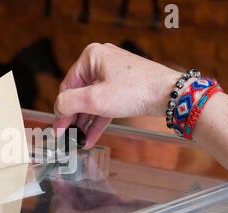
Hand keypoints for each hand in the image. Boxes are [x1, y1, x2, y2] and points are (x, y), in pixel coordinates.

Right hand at [54, 43, 180, 147]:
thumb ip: (69, 104)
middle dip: (74, 118)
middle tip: (67, 137)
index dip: (62, 110)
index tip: (58, 129)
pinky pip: (105, 104)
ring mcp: (113, 74)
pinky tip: (90, 137)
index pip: (67, 86)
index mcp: (91, 57)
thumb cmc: (135, 91)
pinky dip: (98, 119)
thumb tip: (57, 109)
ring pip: (92, 101)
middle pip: (79, 94)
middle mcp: (101, 62)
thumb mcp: (95, 99)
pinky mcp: (123, 86)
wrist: (170, 95)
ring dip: (85, 122)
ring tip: (78, 141)